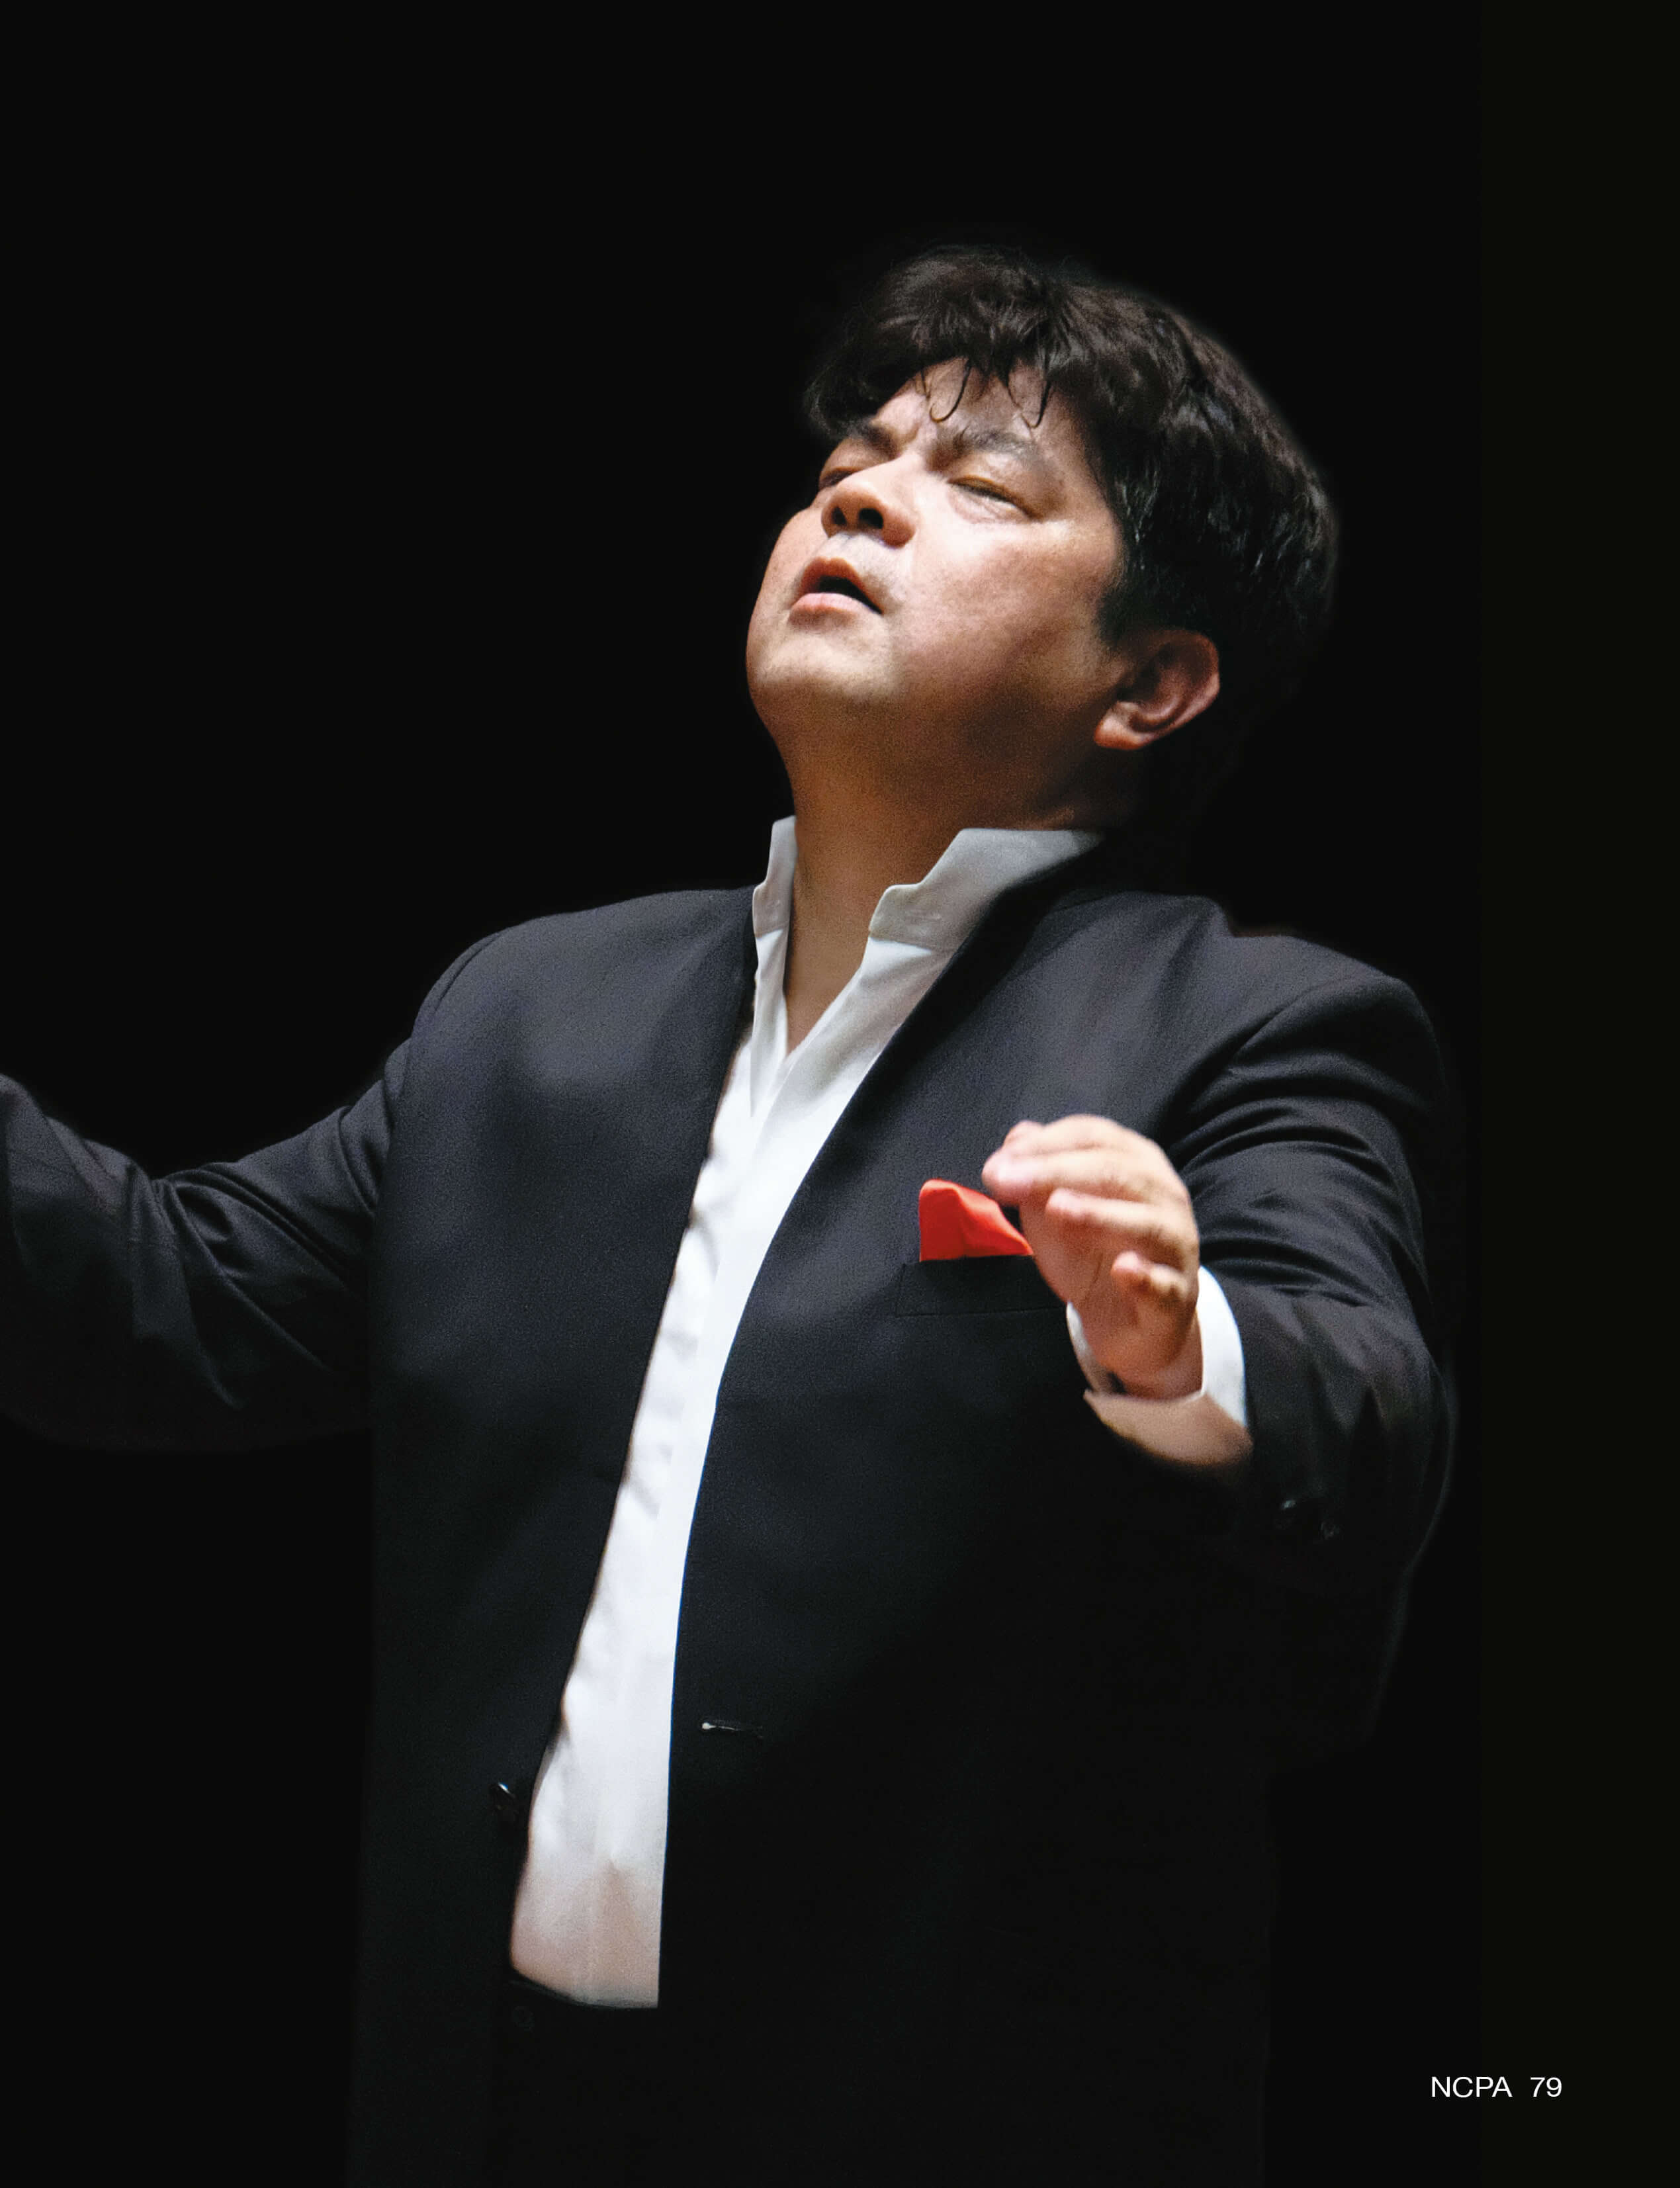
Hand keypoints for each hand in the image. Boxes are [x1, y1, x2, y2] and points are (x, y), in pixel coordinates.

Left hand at [981, 1116, 1201, 1397]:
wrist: (1130, 1324)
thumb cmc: (1093, 1254)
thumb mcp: (1056, 1211)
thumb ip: (1038, 1173)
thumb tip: (1015, 1139)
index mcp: (1138, 1163)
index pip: (1095, 1138)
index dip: (1046, 1145)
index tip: (997, 1164)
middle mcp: (1165, 1197)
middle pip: (1117, 1172)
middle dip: (1056, 1172)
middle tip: (1004, 1181)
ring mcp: (1176, 1247)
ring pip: (1147, 1224)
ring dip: (1100, 1214)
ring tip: (1056, 1209)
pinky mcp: (1176, 1297)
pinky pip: (1165, 1285)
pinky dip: (1145, 1277)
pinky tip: (1123, 1269)